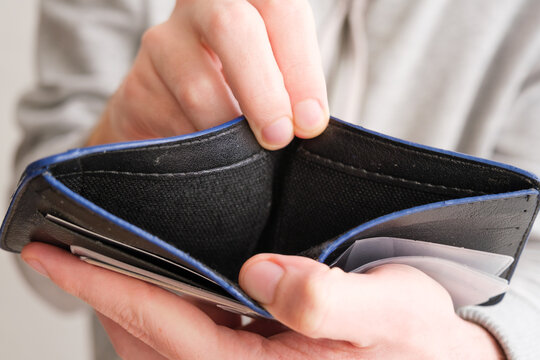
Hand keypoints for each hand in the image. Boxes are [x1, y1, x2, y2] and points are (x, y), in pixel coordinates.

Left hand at [22, 243, 503, 358]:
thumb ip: (327, 296)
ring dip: (133, 292)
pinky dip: (169, 296)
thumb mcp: (391, 311)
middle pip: (153, 330)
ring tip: (102, 252)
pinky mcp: (258, 346)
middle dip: (104, 289)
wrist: (439, 357)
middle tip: (64, 246)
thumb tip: (258, 272)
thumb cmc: (420, 339)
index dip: (108, 287)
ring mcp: (249, 358)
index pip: (167, 325)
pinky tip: (166, 270)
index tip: (57, 253)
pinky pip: (196, 323)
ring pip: (169, 328)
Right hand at [88, 0, 327, 149]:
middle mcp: (199, 6)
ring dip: (228, 132)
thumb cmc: (239, 90)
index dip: (301, 68)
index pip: (280, 10)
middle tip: (278, 136)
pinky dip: (199, 147)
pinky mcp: (136, 85)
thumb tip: (308, 122)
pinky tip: (208, 153)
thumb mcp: (272, 76)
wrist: (173, 110)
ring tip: (244, 153)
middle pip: (231, 27)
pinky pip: (173, 122)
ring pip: (198, 87)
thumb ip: (290, 88)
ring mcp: (162, 42)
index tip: (310, 122)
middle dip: (262, 92)